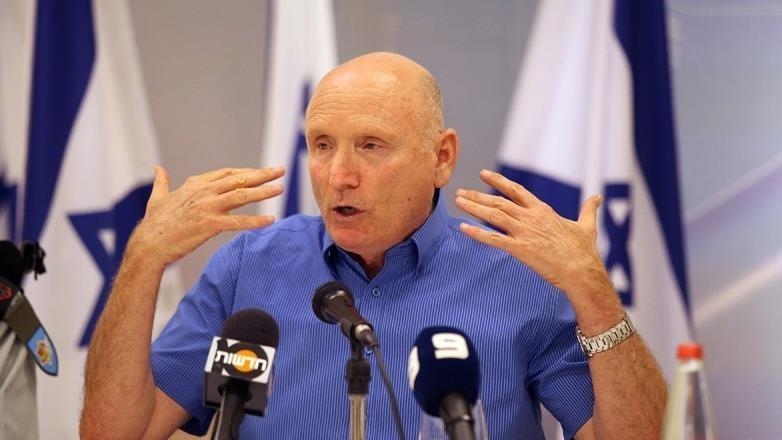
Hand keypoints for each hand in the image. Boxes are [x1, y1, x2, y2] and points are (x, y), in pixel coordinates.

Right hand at [130, 166, 285, 266]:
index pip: (227, 173)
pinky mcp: (209, 225)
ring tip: (280, 189)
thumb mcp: (157, 197)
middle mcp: (204, 192)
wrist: (149, 244)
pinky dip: (256, 221)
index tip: (260, 172)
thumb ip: (161, 182)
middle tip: (280, 171)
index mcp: (195, 185)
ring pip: (241, 196)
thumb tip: (158, 169)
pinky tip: (271, 220)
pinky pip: (238, 222)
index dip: (246, 172)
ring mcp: (207, 207)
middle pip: (239, 179)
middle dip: (262, 174)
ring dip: (263, 192)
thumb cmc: (154, 223)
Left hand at [454, 169, 609, 297]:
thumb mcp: (587, 226)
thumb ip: (588, 210)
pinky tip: (463, 228)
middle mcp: (531, 218)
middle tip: (460, 191)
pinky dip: (477, 234)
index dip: (499, 181)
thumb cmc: (585, 251)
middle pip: (499, 202)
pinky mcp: (520, 249)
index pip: (517, 191)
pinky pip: (494, 240)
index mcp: (543, 211)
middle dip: (478, 196)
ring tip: (457, 202)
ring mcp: (524, 233)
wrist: (582, 271)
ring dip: (474, 208)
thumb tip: (597, 197)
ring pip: (494, 216)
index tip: (483, 174)